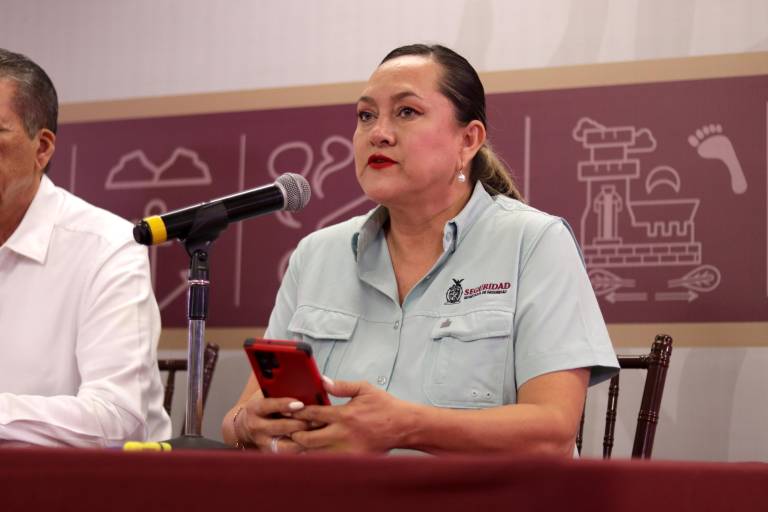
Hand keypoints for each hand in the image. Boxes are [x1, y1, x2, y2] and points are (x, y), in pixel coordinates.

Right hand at [235, 396, 312, 453]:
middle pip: (280, 426)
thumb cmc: (263, 408)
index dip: (285, 405)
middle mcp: (257, 427)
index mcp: (255, 408)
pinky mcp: (269, 453)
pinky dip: (301, 449)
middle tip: (317, 420)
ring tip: (317, 433)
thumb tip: (306, 387)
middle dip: (300, 423)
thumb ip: (280, 392)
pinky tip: (313, 444)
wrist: (245, 427)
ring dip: (303, 439)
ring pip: (285, 445)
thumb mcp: (266, 396)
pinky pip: (288, 454)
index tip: (300, 404)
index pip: (269, 405)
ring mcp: (262, 442)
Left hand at [290, 378, 413, 453]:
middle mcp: (343, 434)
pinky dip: (319, 458)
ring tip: (295, 443)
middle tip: (289, 431)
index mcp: (344, 414)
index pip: (313, 414)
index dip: (298, 413)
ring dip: (304, 448)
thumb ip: (342, 386)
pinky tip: (313, 454)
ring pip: (316, 453)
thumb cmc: (385, 407)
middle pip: (308, 438)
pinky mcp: (353, 460)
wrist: (403, 426)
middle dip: (296, 434)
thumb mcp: (364, 389)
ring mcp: (347, 449)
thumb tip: (323, 381)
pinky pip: (330, 461)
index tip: (289, 412)